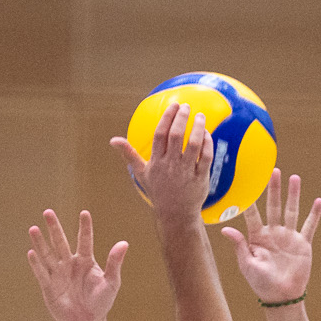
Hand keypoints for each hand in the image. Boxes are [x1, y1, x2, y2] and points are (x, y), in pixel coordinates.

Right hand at [27, 209, 126, 320]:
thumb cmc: (101, 302)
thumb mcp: (111, 283)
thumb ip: (115, 263)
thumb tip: (124, 243)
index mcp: (85, 261)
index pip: (84, 240)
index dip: (85, 227)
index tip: (85, 213)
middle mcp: (69, 264)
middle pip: (60, 243)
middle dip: (54, 228)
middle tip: (48, 212)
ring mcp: (58, 275)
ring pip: (48, 255)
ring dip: (40, 243)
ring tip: (33, 229)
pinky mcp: (49, 287)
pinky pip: (42, 274)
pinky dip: (36, 264)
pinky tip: (31, 253)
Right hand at [111, 102, 212, 225]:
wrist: (175, 215)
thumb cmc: (158, 191)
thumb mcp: (141, 173)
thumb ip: (129, 154)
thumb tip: (113, 140)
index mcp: (156, 162)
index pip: (160, 134)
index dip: (167, 117)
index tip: (174, 105)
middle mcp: (170, 166)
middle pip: (176, 136)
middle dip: (182, 118)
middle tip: (186, 107)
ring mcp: (186, 172)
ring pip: (193, 144)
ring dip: (198, 127)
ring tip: (200, 116)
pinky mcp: (200, 178)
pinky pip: (205, 157)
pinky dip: (207, 144)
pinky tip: (206, 134)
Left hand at [222, 170, 320, 301]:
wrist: (281, 297)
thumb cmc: (260, 283)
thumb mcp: (247, 265)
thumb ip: (239, 246)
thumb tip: (226, 229)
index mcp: (257, 237)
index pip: (252, 214)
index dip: (250, 199)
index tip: (247, 182)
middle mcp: (273, 233)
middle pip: (273, 206)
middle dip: (273, 189)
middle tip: (273, 171)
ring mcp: (288, 237)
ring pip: (291, 211)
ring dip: (293, 195)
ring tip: (294, 178)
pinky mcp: (303, 244)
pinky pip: (309, 226)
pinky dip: (314, 214)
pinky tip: (318, 201)